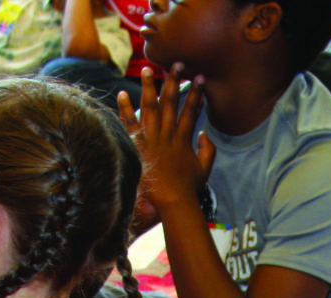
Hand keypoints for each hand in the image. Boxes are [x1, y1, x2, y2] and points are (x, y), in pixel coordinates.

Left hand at [117, 64, 215, 217]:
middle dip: (174, 81)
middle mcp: (168, 135)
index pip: (191, 111)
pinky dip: (125, 109)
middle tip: (176, 64)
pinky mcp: (138, 147)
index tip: (200, 78)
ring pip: (150, 107)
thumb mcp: (204, 170)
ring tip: (148, 69)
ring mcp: (152, 139)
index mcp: (184, 139)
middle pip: (171, 102)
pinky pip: (129, 124)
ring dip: (149, 86)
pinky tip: (122, 93)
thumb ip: (208, 150)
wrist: (173, 202)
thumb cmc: (188, 190)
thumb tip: (204, 133)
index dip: (196, 93)